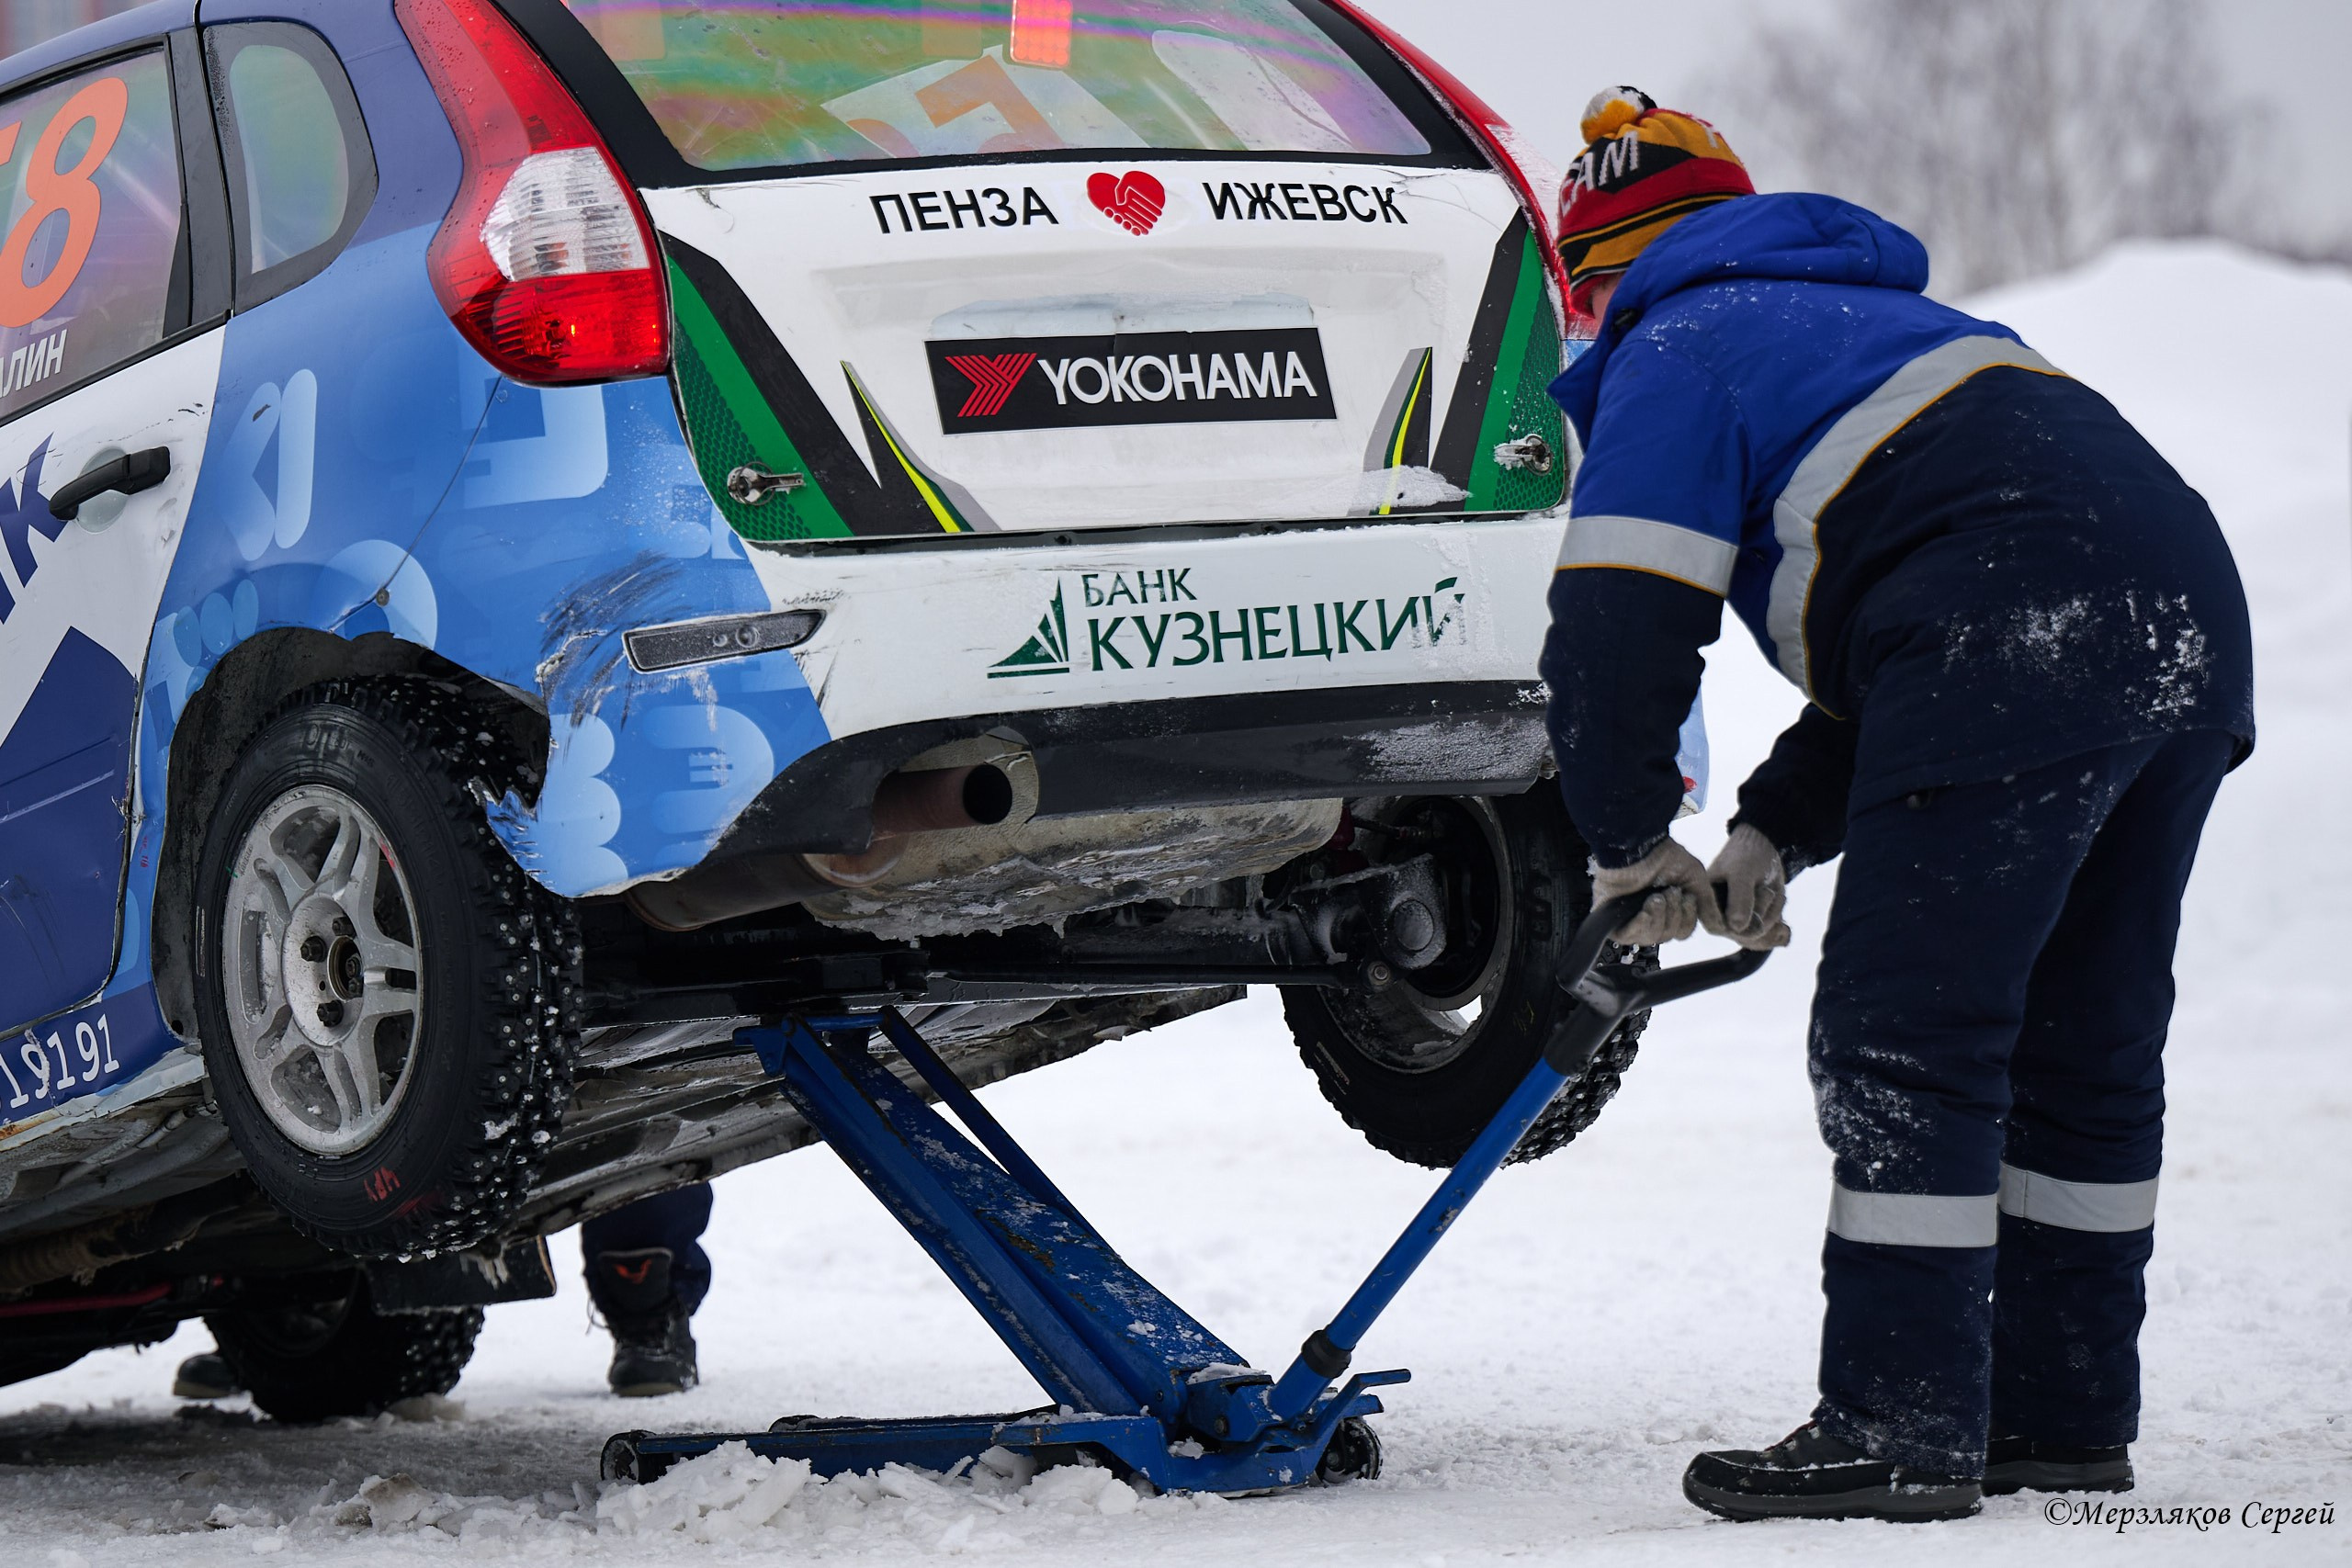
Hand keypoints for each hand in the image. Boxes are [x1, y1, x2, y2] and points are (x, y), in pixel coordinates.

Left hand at [1592, 837, 1724, 945]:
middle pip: (1666, 937)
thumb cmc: (1664, 856)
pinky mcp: (1612, 918)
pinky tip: (1645, 913)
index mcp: (1668, 909)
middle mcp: (1649, 915)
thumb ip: (1707, 902)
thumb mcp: (1695, 877)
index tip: (1686, 896)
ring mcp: (1629, 918)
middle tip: (1670, 892)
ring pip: (1650, 937)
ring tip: (1655, 897)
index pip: (1681, 931)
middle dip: (1673, 915)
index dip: (1687, 919)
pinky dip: (1639, 927)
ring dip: (1658, 918)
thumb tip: (1718, 924)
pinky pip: (1627, 936)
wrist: (1636, 844)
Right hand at [1709, 823, 1790, 950]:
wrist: (1764, 847)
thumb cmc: (1746, 855)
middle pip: (1744, 935)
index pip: (1719, 928)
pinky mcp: (1754, 923)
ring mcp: (1738, 922)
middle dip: (1764, 914)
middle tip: (1767, 890)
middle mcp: (1720, 916)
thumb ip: (1739, 899)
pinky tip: (1783, 919)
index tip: (1761, 894)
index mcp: (1706, 902)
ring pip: (1761, 938)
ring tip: (1771, 892)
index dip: (1740, 921)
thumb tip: (1736, 928)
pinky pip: (1770, 938)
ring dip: (1774, 914)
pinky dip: (1780, 928)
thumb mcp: (1743, 873)